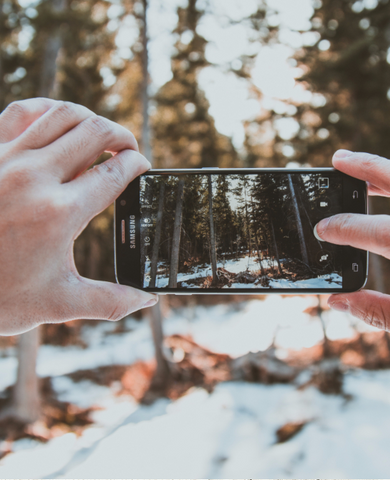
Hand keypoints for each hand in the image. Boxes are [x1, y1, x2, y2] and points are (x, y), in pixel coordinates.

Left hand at [0, 98, 156, 334]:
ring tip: (101, 134)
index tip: (143, 166)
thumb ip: (111, 302)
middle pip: (95, 133)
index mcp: (59, 213)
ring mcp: (6, 160)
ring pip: (62, 115)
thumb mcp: (59, 304)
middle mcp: (34, 178)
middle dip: (122, 136)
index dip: (137, 164)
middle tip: (129, 149)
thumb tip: (147, 301)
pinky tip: (59, 121)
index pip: (114, 172)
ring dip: (91, 120)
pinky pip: (21, 112)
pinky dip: (48, 109)